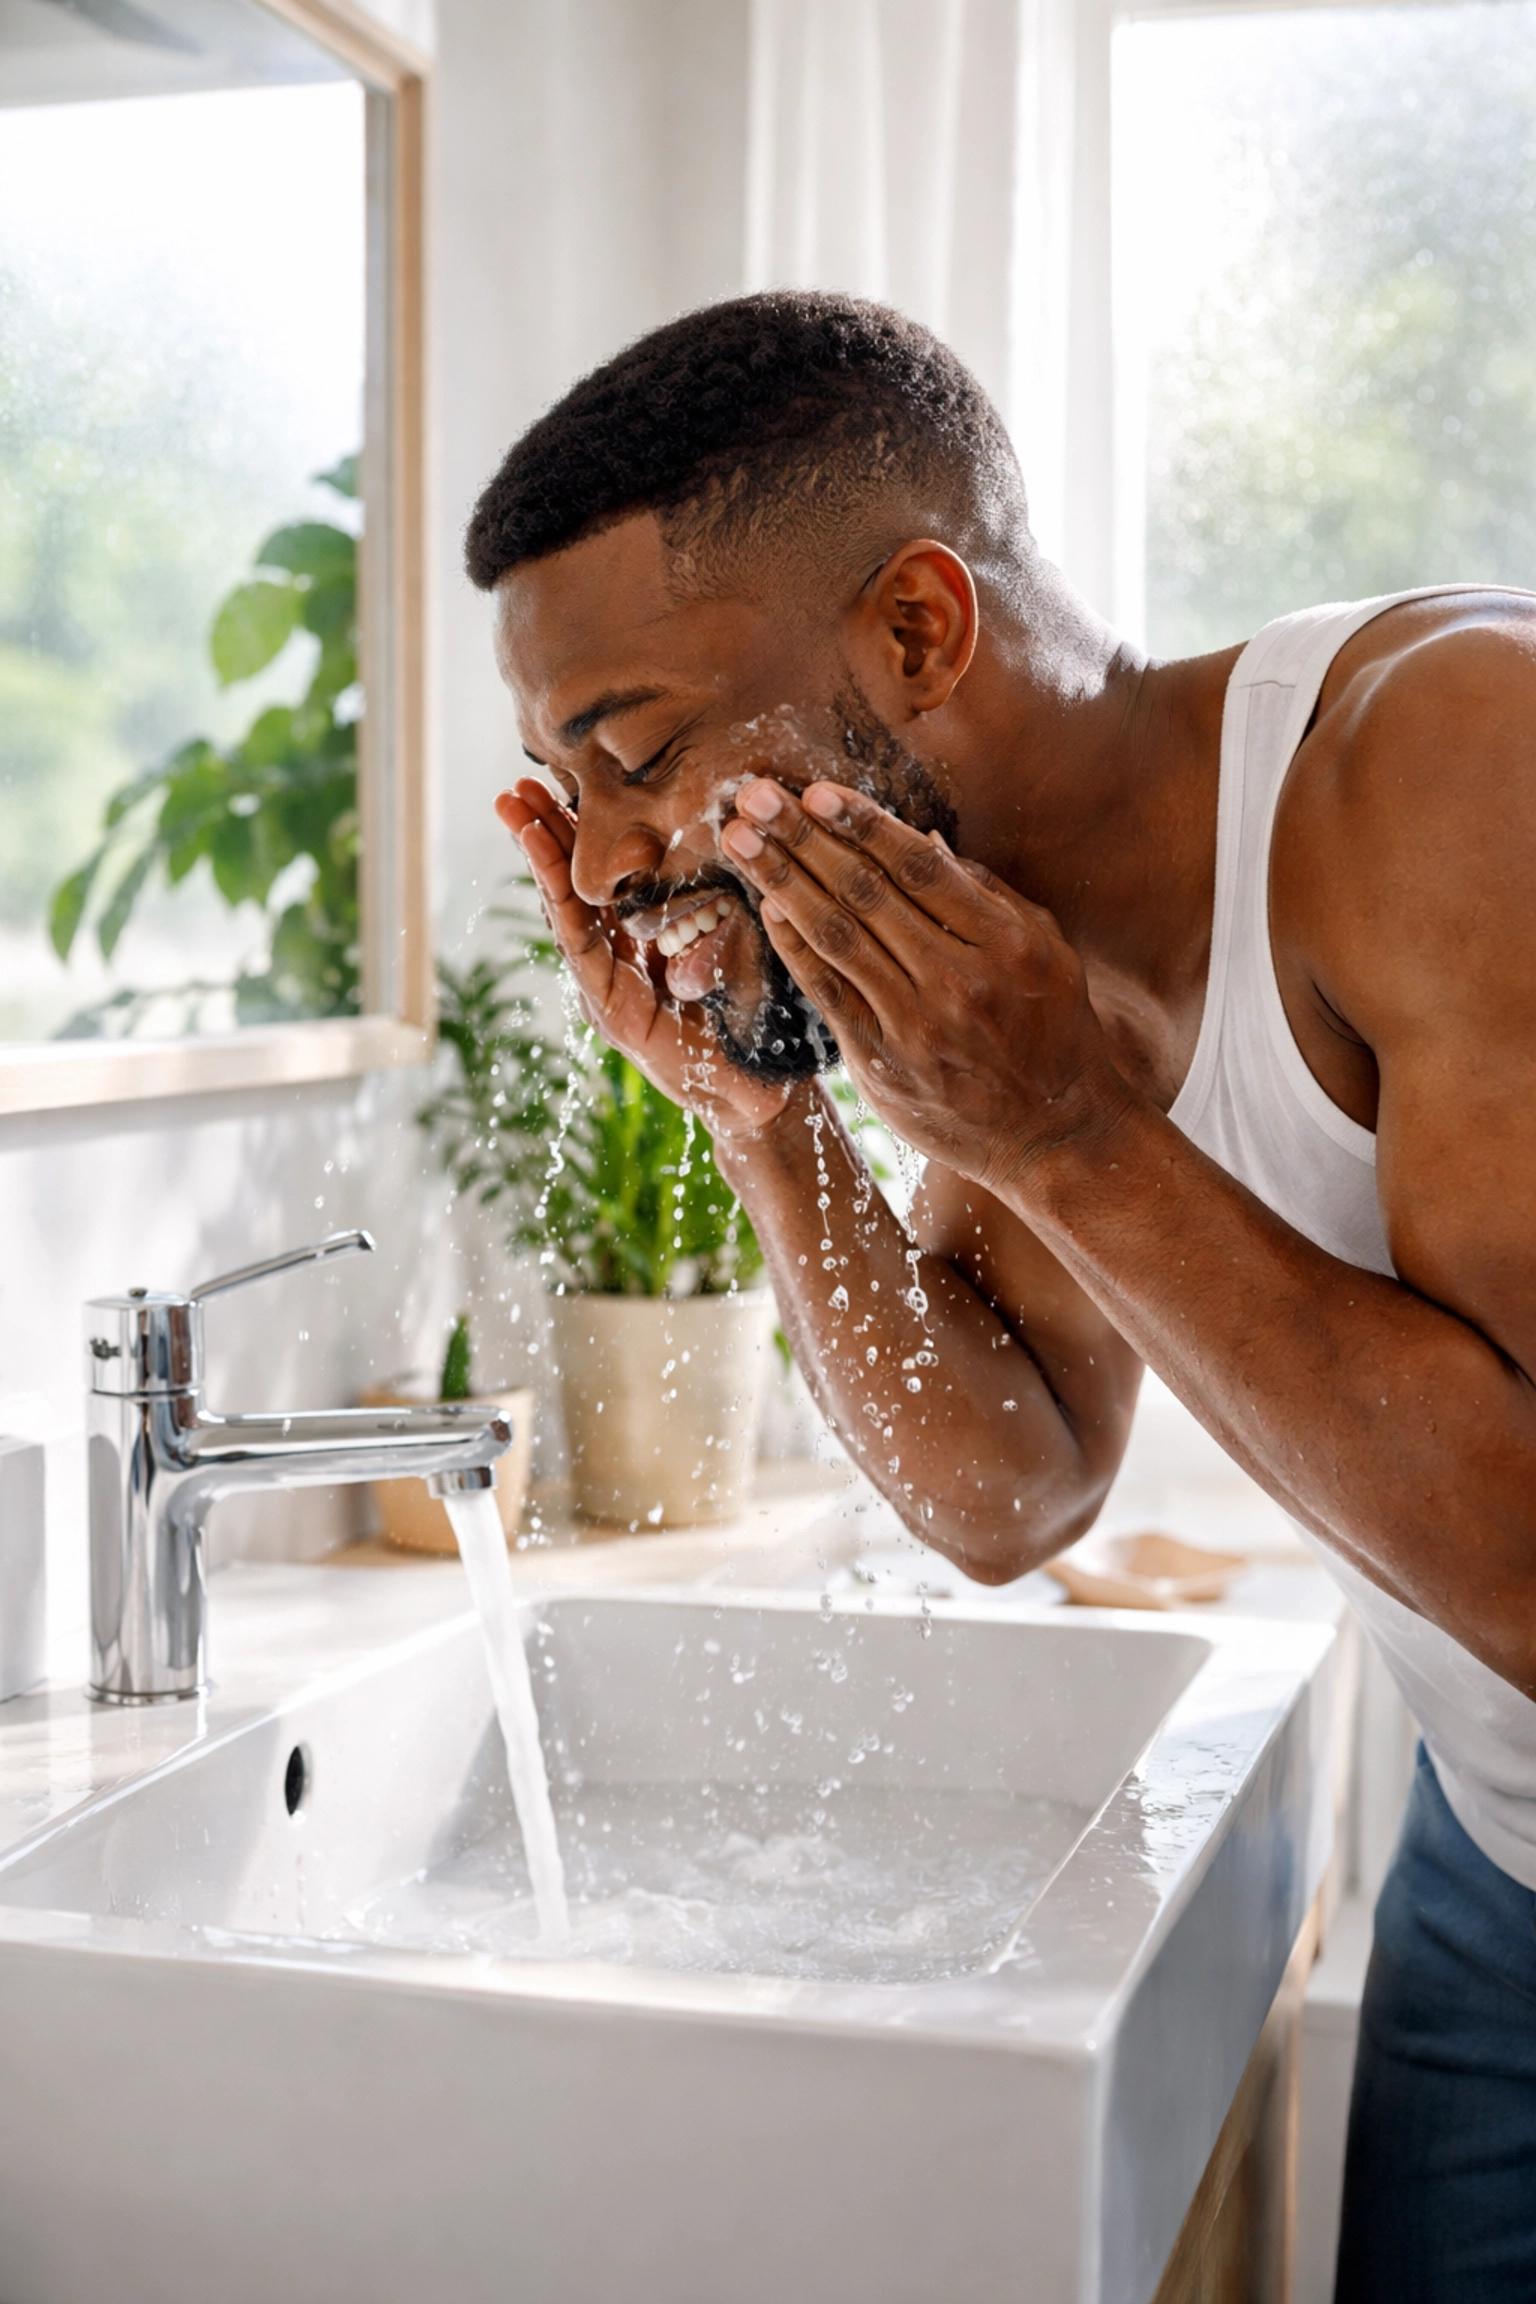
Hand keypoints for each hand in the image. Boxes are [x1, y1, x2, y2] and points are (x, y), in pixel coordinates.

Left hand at [495, 782, 794, 1138]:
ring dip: (554, 844)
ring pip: (579, 900)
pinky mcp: (639, 955)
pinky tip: (571, 821)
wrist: (746, 1103)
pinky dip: (588, 861)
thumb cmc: (741, 1084)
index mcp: (620, 1009)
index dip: (557, 886)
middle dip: (539, 849)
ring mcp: (621, 967)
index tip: (533, 835)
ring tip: (525, 794)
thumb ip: (714, 1016)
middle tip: (512, 797)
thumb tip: (686, 975)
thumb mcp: (733, 1054)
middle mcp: (608, 985)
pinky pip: (606, 903)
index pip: (579, 938)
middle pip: (565, 909)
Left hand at [719, 777, 1135, 1192]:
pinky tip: (766, 908)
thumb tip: (923, 835)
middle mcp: (959, 981)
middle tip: (753, 797)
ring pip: (837, 938)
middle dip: (802, 838)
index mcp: (1005, 943)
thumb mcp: (1046, 952)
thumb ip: (987, 894)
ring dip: (781, 882)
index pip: (920, 867)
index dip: (863, 824)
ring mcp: (916, 1026)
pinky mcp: (882, 1064)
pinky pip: (827, 993)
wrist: (1053, 1136)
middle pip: (866, 893)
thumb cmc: (1053, 1033)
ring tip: (740, 841)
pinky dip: (794, 947)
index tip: (815, 792)